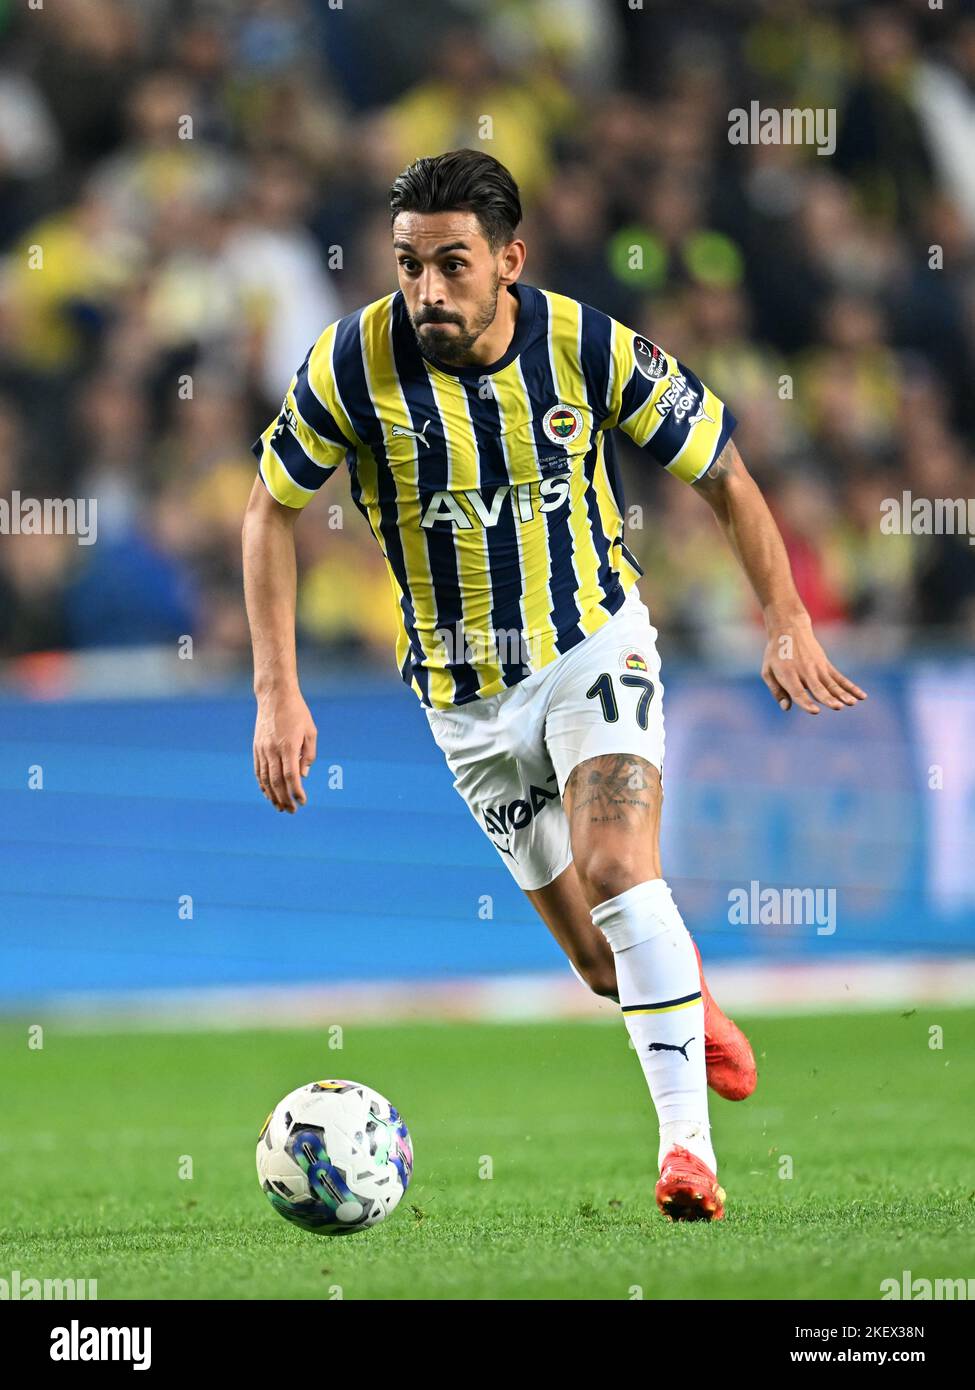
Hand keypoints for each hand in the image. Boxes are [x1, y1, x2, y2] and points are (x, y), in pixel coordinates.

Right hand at [253, 688, 316, 810]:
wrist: (274, 696)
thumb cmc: (297, 713)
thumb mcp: (310, 731)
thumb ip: (308, 755)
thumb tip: (303, 775)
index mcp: (288, 747)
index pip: (292, 776)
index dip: (296, 792)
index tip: (303, 802)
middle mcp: (273, 750)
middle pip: (277, 782)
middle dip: (284, 799)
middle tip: (291, 811)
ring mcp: (262, 749)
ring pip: (265, 779)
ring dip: (272, 796)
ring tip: (279, 807)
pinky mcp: (256, 748)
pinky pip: (258, 771)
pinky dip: (262, 784)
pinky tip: (268, 793)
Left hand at [762, 615, 866, 714]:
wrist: (789, 629)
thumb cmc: (776, 654)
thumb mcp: (767, 671)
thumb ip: (777, 691)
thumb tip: (787, 708)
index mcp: (788, 674)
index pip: (798, 692)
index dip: (806, 702)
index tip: (816, 711)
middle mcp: (804, 671)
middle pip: (818, 688)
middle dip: (828, 698)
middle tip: (838, 706)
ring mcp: (817, 668)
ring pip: (832, 684)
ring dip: (843, 694)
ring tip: (852, 703)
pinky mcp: (825, 665)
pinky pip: (840, 678)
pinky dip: (851, 687)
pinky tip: (861, 696)